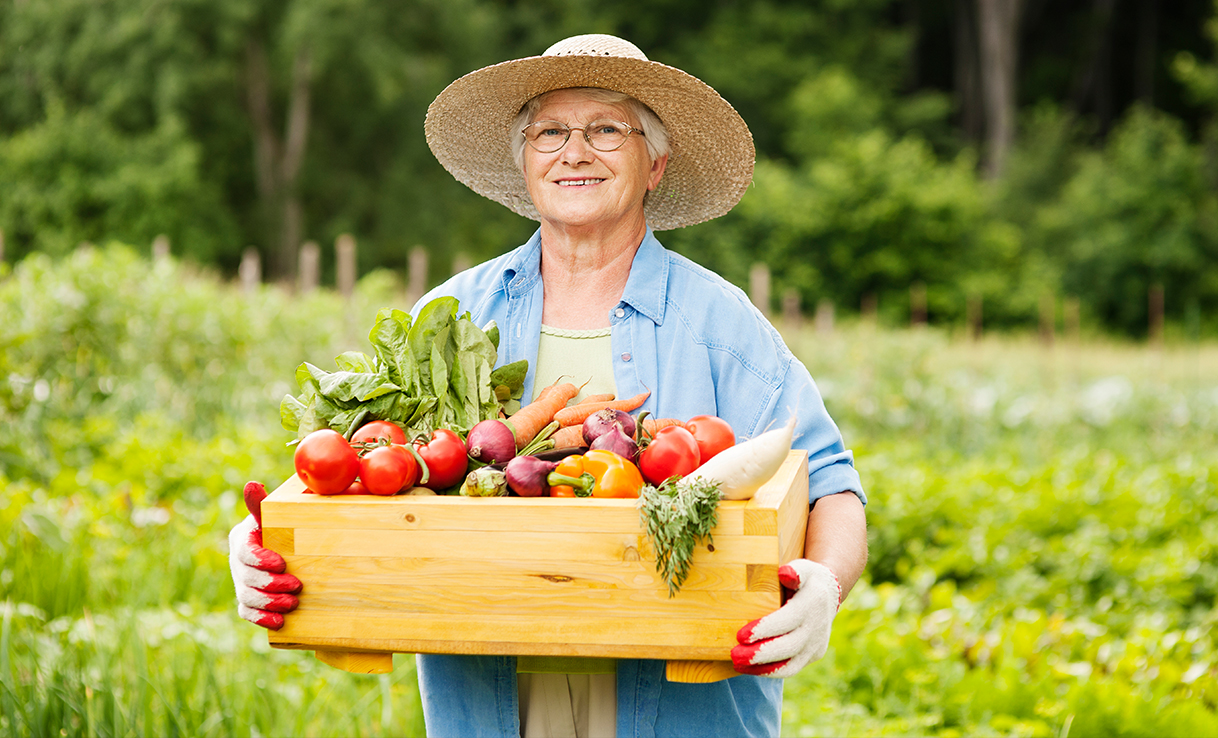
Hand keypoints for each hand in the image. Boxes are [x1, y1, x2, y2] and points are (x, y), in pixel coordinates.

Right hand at [229, 481, 301, 629]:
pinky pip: (247, 612)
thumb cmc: (285, 526)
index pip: (244, 552)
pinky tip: (279, 622)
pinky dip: (262, 619)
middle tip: (297, 586)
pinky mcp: (247, 599)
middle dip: (271, 584)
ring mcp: (240, 581)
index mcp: (242, 538)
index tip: (282, 563)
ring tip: (292, 603)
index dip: (261, 559)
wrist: (292, 546)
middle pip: (246, 578)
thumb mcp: (276, 514)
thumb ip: (263, 504)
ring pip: (247, 597)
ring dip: (270, 603)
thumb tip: (252, 485)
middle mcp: (237, 562)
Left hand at [731, 559, 839, 677]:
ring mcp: (815, 645)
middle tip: (734, 655)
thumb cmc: (808, 579)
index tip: (740, 635)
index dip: (764, 629)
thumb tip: (784, 573)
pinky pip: (790, 669)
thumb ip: (795, 571)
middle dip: (760, 654)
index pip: (787, 621)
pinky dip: (769, 671)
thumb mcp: (804, 568)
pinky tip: (749, 669)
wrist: (829, 595)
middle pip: (788, 646)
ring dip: (762, 668)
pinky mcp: (812, 656)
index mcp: (812, 604)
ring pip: (790, 665)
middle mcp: (816, 628)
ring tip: (737, 664)